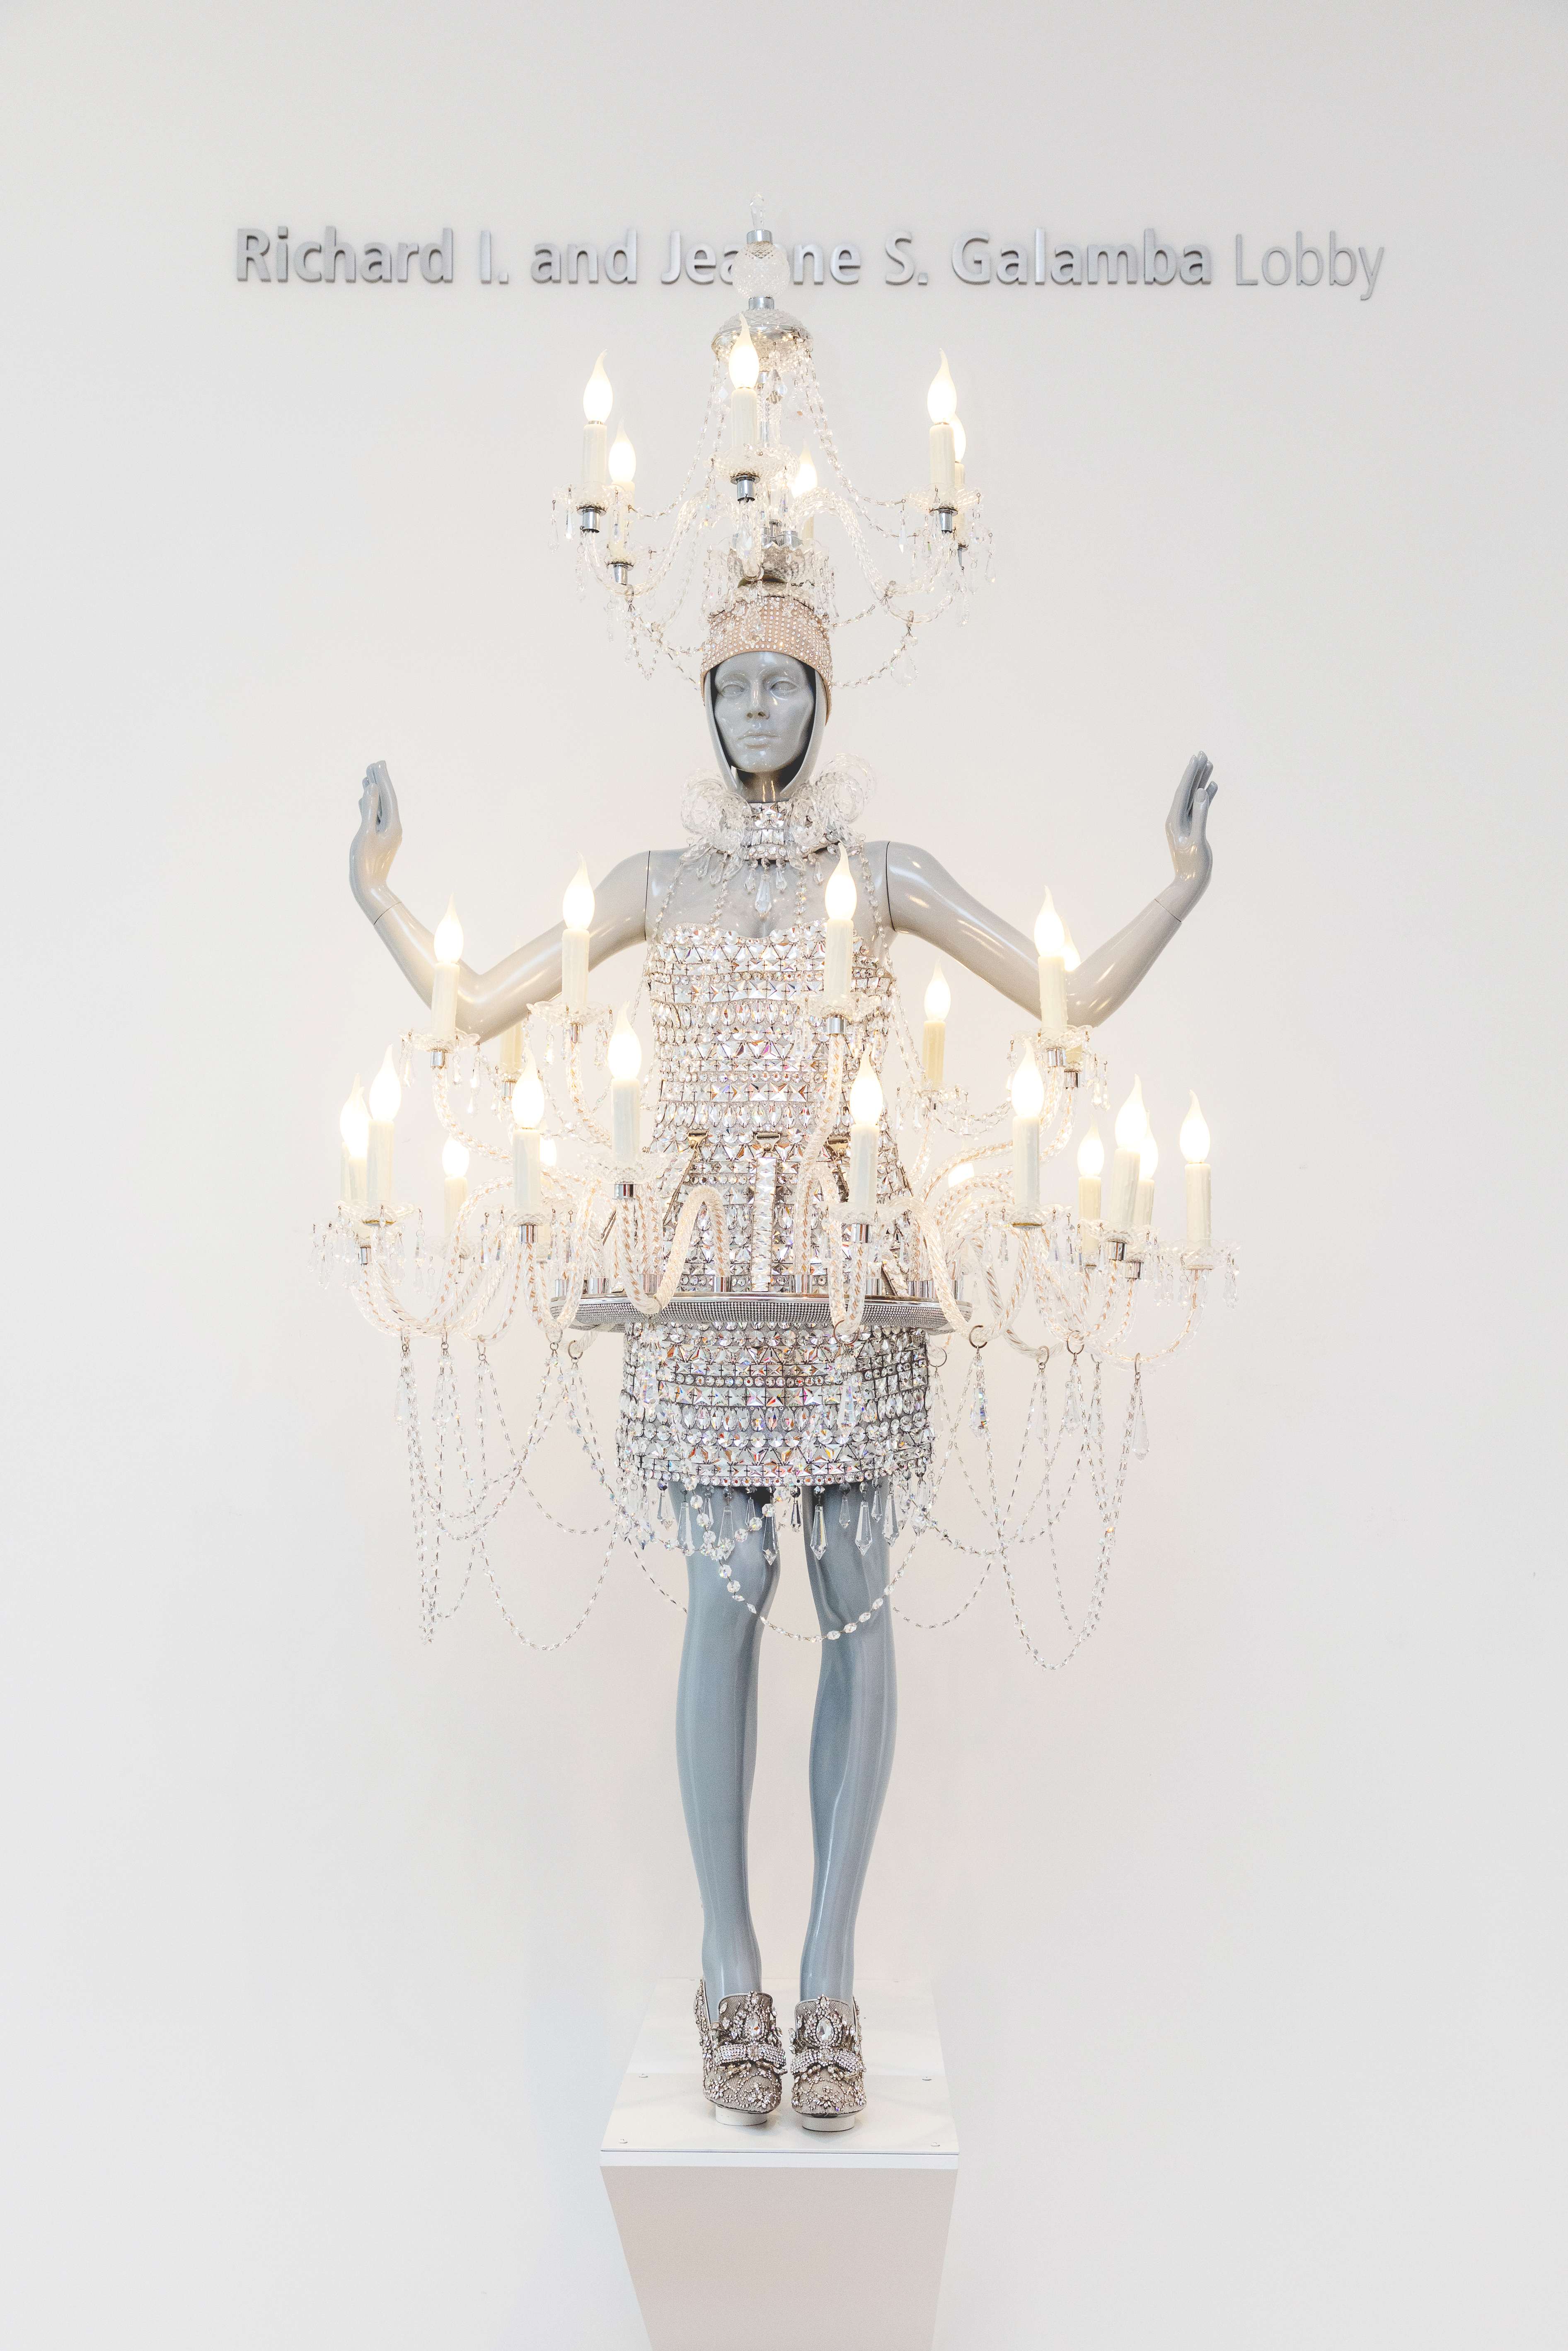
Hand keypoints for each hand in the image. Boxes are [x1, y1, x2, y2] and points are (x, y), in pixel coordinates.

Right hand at [350, 761, 401, 912]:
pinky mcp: (379, 838)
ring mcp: (386, 833)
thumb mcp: (366, 834)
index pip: (388, 796)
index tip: (378, 763)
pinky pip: (376, 816)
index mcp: (393, 825)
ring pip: (380, 807)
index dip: (383, 779)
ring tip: (368, 776)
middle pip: (387, 799)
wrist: (370, 887)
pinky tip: (365, 797)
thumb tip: (372, 789)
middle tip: (375, 764)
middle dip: (380, 781)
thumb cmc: (366, 863)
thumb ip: (370, 810)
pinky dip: (371, 804)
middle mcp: (393, 827)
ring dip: (375, 791)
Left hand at [1164, 752, 1216, 902]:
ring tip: (1208, 764)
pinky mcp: (1192, 828)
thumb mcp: (1197, 840)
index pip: (1181, 792)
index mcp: (1174, 820)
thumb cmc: (1193, 865)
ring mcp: (1184, 823)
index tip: (1196, 759)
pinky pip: (1198, 807)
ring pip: (1193, 797)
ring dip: (1200, 781)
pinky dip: (1205, 796)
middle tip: (1202, 754)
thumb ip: (1199, 815)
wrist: (1190, 882)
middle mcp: (1177, 818)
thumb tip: (1200, 792)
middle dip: (1194, 772)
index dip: (1189, 774)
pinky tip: (1212, 786)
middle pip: (1186, 790)